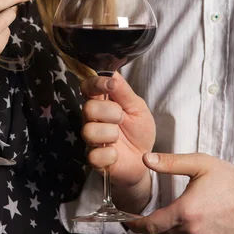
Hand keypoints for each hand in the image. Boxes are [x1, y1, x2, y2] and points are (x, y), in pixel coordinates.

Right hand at [81, 72, 155, 190]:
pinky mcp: (94, 159)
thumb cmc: (140, 130)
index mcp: (101, 102)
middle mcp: (92, 119)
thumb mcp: (138, 107)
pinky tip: (116, 154)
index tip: (110, 85)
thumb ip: (124, 91)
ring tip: (119, 137)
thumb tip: (112, 73)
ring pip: (89, 131)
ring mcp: (92, 139)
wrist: (146, 159)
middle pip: (88, 108)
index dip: (95, 83)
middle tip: (122, 117)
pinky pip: (94, 156)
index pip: (87, 86)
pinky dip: (110, 155)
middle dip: (110, 112)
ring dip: (110, 134)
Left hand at [129, 152, 233, 233]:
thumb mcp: (197, 163)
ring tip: (170, 222)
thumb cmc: (227, 178)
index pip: (152, 224)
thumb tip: (145, 159)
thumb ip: (169, 162)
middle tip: (153, 215)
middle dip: (154, 225)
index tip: (128, 221)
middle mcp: (193, 231)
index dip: (136, 224)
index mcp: (186, 210)